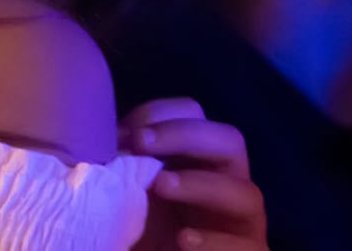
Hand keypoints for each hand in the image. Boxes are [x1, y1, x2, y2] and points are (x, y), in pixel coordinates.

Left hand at [123, 98, 267, 250]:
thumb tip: (104, 142)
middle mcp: (227, 186)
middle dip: (186, 136)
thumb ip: (123, 168)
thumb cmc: (139, 236)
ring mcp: (243, 225)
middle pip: (230, 141)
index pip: (196, 117)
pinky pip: (247, 247)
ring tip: (160, 186)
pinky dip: (216, 242)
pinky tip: (184, 240)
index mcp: (198, 163)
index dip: (164, 115)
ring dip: (202, 185)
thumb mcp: (126, 198)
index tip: (126, 132)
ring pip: (246, 194)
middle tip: (142, 145)